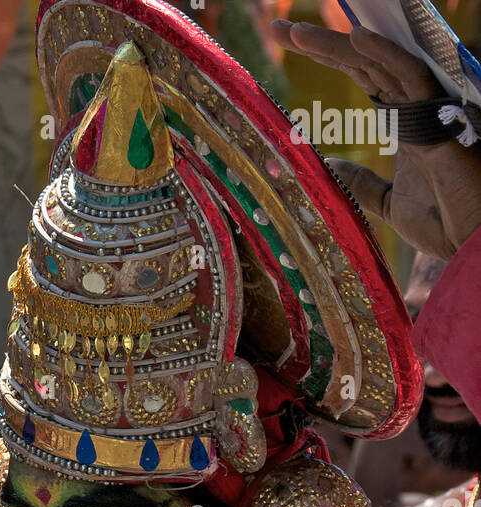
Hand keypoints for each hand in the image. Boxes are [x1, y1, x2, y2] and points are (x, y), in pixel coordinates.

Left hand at [271, 20, 480, 258]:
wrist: (472, 242)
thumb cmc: (445, 223)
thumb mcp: (389, 202)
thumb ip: (361, 183)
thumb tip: (328, 168)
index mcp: (405, 122)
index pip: (363, 76)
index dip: (330, 57)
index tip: (291, 44)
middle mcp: (416, 107)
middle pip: (365, 63)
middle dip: (323, 44)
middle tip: (280, 28)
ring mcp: (430, 108)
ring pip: (381, 63)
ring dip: (339, 45)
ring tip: (296, 33)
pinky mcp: (442, 117)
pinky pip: (413, 75)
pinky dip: (386, 54)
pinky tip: (356, 38)